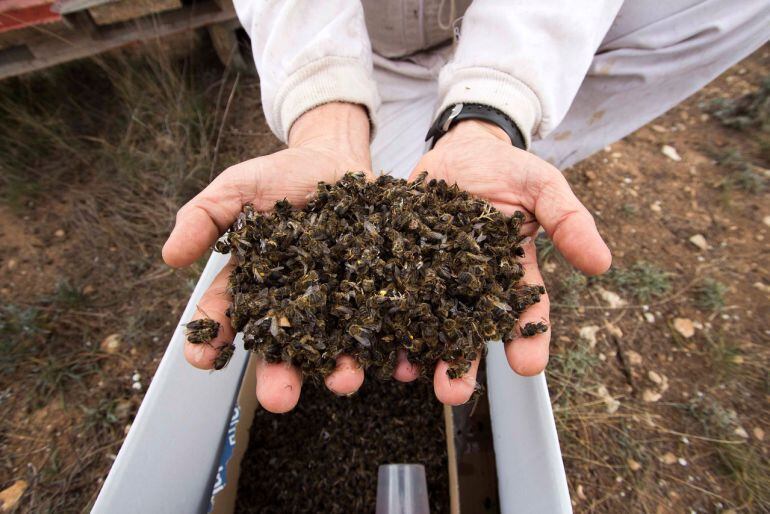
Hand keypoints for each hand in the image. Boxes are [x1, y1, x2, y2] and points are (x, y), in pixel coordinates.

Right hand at [164, 103, 384, 412]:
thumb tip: (170, 256)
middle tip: (279, 399)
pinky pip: (381, 320)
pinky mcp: (371, 291)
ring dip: (338, 368)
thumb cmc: (280, 175)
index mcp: (253, 284)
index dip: (211, 340)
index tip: (202, 358)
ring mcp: (333, 300)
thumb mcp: (238, 187)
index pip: (227, 316)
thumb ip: (205, 216)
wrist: (336, 157)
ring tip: (344, 380)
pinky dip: (389, 344)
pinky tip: (396, 363)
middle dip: (279, 375)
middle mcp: (291, 303)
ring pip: (334, 343)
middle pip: (282, 347)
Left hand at [407, 119, 611, 404]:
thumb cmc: (507, 167)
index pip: (524, 313)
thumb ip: (568, 220)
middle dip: (464, 364)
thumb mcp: (542, 186)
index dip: (528, 340)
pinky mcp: (403, 263)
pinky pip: (394, 294)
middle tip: (454, 393)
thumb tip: (602, 263)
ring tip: (411, 377)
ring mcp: (436, 276)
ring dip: (420, 353)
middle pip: (470, 330)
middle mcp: (473, 284)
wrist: (458, 147)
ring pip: (429, 321)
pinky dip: (387, 319)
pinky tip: (380, 343)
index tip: (528, 368)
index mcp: (511, 272)